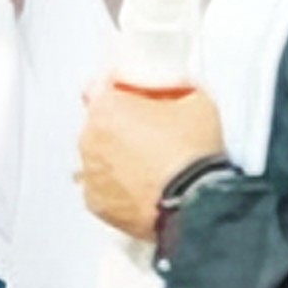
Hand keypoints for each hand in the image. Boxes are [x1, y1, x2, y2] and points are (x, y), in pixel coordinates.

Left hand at [78, 82, 225, 241]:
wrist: (197, 202)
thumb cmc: (191, 156)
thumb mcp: (196, 100)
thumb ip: (174, 86)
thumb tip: (174, 85)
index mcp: (106, 107)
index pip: (101, 86)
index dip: (122, 91)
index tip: (133, 97)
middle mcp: (90, 138)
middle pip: (100, 122)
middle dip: (121, 125)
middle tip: (151, 134)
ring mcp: (91, 171)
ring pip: (100, 155)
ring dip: (117, 156)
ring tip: (150, 165)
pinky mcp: (96, 201)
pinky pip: (102, 186)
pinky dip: (117, 186)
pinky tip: (142, 186)